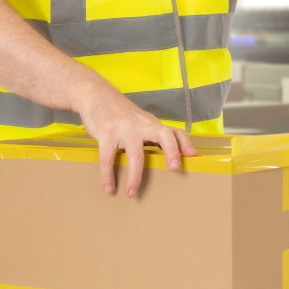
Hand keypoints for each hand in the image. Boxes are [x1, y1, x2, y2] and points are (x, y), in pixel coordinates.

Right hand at [73, 84, 196, 197]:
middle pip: (163, 136)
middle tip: (175, 170)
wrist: (96, 95)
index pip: (174, 132)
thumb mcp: (141, 122)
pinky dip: (108, 175)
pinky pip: (108, 157)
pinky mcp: (106, 132)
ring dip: (134, 177)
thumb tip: (168, 157)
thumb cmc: (121, 114)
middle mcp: (142, 125)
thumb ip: (153, 136)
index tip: (192, 156)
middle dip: (171, 152)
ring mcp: (125, 128)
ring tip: (132, 193)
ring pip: (135, 154)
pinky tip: (108, 187)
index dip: (185, 143)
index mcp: (152, 124)